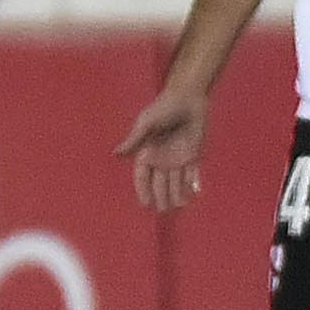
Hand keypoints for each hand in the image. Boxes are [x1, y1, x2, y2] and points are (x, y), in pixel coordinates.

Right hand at [115, 88, 208, 211]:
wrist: (187, 98)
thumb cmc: (163, 108)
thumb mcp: (146, 124)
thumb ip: (133, 140)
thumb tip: (115, 154)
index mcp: (146, 152)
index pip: (142, 176)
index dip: (143, 190)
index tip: (145, 204)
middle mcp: (161, 158)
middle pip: (160, 182)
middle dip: (161, 197)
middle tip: (163, 211)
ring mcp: (177, 157)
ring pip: (176, 181)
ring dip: (177, 194)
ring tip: (178, 207)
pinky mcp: (193, 154)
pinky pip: (192, 172)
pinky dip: (193, 182)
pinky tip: (194, 193)